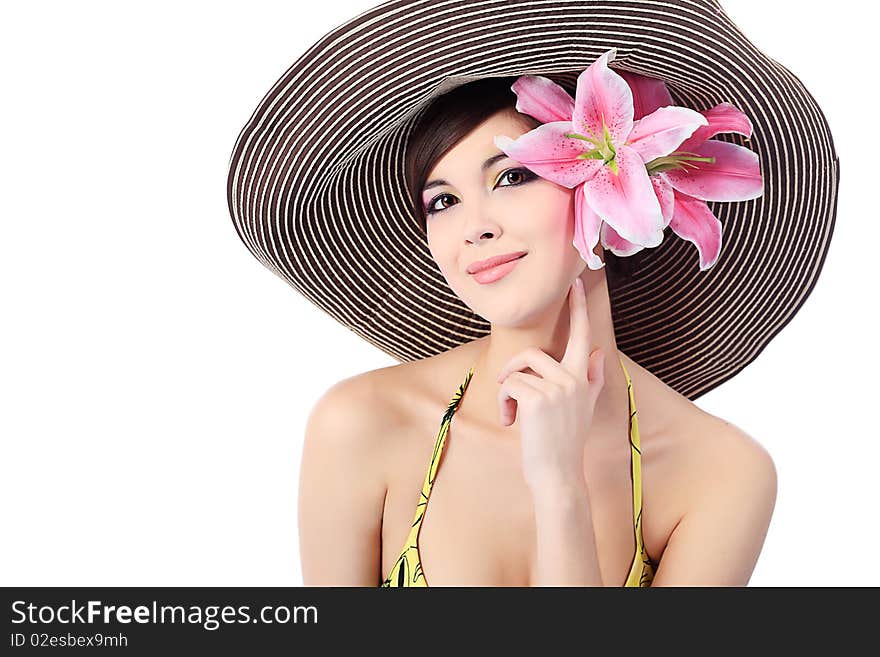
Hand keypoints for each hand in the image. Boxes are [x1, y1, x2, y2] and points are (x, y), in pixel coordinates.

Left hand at [495, 277, 605, 495]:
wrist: (558, 474)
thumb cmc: (565, 442)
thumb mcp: (585, 408)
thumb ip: (593, 379)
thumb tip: (602, 353)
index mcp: (585, 378)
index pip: (584, 336)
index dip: (578, 308)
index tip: (576, 282)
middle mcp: (575, 379)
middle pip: (534, 354)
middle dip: (514, 366)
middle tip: (508, 385)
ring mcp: (557, 388)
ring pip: (518, 371)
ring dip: (507, 392)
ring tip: (512, 415)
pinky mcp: (537, 398)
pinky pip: (510, 385)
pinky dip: (503, 403)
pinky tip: (511, 422)